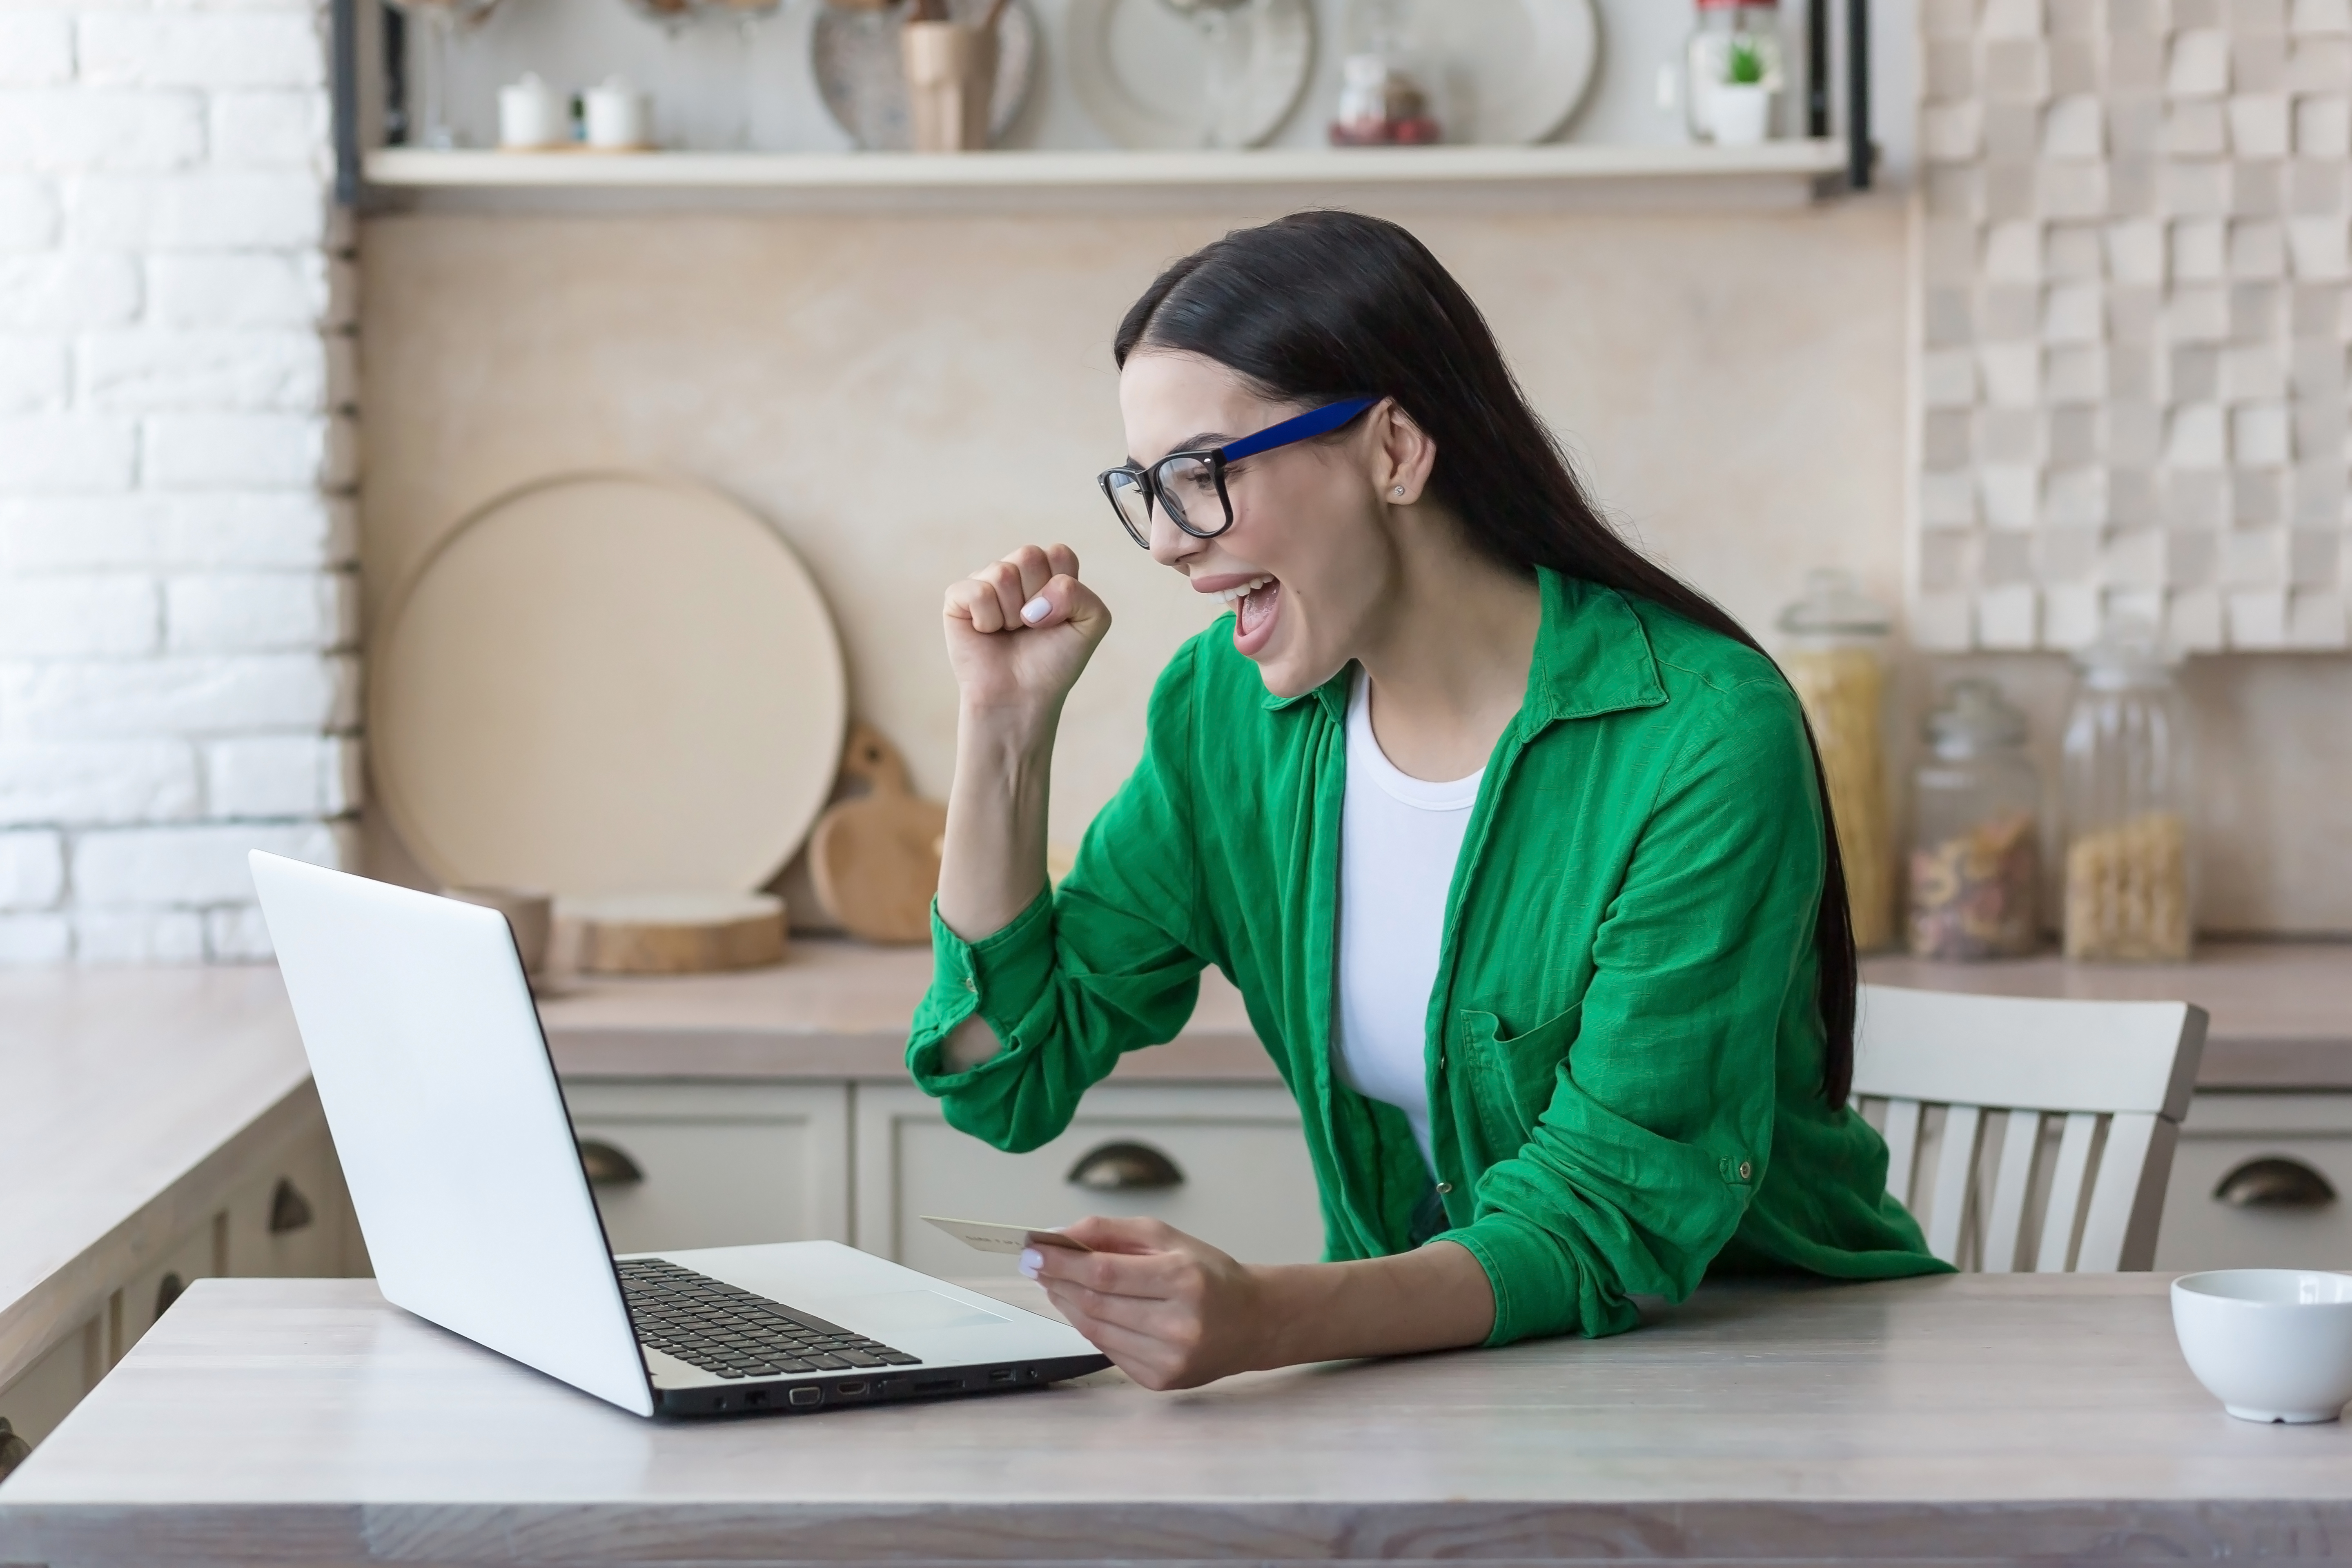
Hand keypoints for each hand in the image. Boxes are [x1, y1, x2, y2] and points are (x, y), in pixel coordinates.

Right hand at [942, 544, 1111, 721]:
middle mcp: (1016, 572)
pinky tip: (987, 632)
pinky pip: (977, 591)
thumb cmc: (1054, 662)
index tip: (1057, 617)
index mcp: (1048, 572)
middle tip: (1031, 625)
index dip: (1061, 589)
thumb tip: (1035, 602)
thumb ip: (1082, 594)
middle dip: (1037, 598)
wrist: (1021, 697)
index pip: (1058, 554)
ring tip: (1010, 631)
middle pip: (1029, 556)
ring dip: (1012, 613)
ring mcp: (985, 582)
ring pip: (1003, 573)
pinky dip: (988, 619)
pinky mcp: (958, 597)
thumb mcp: (1091, 623)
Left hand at [1021, 1215, 1268, 1390]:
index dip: (1061, 1262)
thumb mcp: (1167, 1238)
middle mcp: (1178, 1324)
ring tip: (1057, 1283)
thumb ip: (1112, 1232)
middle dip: (1057, 1281)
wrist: (1254, 1322)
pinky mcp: (1160, 1380)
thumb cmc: (1210, 1274)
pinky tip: (1087, 1309)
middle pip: (1095, 1303)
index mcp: (1182, 1279)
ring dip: (1067, 1304)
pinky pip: (1108, 1350)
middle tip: (1037, 1264)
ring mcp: (1169, 1358)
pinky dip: (1090, 1327)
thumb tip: (1060, 1236)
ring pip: (1095, 1330)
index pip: (1103, 1272)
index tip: (1033, 1250)